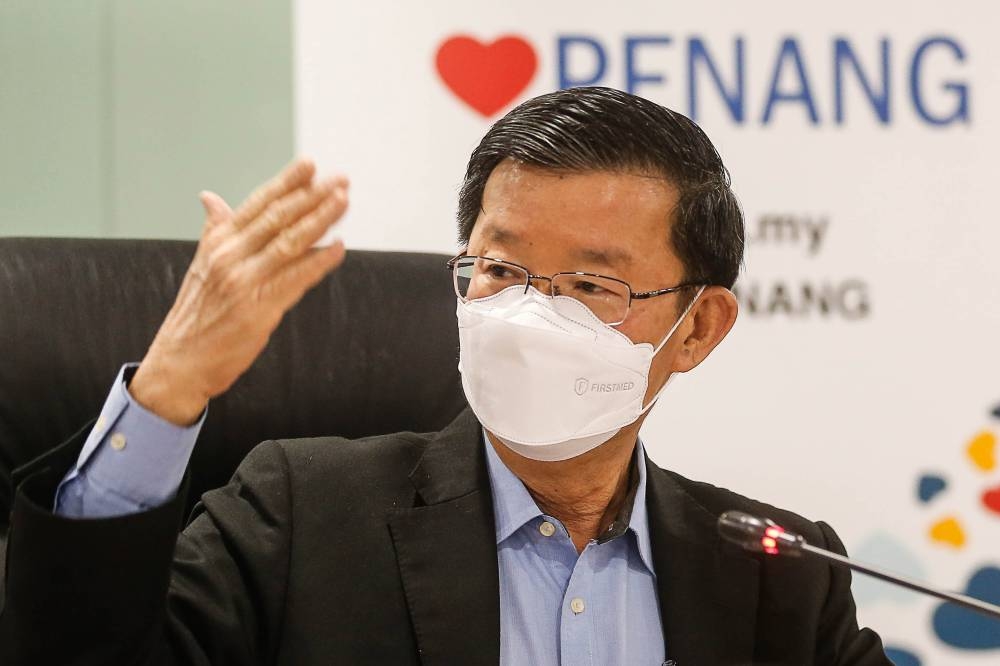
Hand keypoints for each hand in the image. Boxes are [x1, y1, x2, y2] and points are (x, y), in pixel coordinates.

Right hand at [130, 159, 348, 424]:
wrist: (179, 362)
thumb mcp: (201, 265)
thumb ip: (215, 230)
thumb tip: (210, 198)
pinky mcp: (258, 309)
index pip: (257, 204)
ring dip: (319, 220)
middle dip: (312, 196)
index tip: (310, 165)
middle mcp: (229, 256)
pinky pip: (295, 279)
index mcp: (218, 242)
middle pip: (277, 218)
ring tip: (343, 201)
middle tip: (340, 179)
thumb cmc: (196, 314)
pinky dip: (318, 262)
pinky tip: (338, 247)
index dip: (286, 183)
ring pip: (289, 243)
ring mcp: (243, 282)